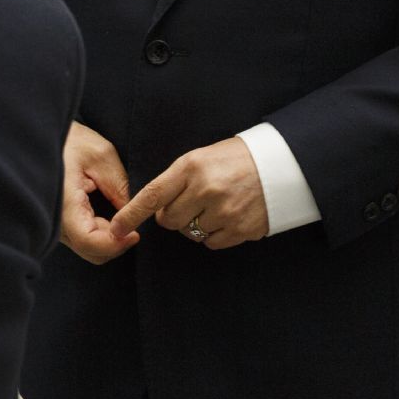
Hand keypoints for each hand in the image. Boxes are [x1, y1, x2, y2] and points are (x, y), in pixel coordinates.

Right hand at [59, 121, 140, 264]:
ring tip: (118, 211)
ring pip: (87, 248)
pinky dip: (98, 233)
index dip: (115, 244)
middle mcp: (54, 221)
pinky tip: (105, 214)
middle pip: (90, 250)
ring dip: (107, 237)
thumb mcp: (101, 156)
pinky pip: (81, 239)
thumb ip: (120, 187)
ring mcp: (54, 225)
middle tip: (133, 220)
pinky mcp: (58, 224)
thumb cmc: (70, 139)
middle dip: (115, 241)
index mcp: (64, 204)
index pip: (89, 241)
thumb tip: (134, 216)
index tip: (135, 233)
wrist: (41, 136)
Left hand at [110, 136, 268, 249]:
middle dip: (174, 215)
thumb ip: (179, 179)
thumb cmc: (238, 158)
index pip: (153, 194)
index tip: (116, 228)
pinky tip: (229, 215)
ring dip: (198, 224)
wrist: (282, 163)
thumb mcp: (204, 156)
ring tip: (217, 204)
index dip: (132, 214)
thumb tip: (156, 208)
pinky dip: (216, 233)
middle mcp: (206, 189)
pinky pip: (212, 242)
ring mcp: (224, 211)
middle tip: (191, 202)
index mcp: (192, 166)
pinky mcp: (241, 229)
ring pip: (191, 233)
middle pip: (169, 220)